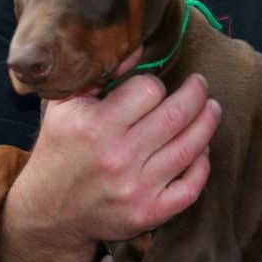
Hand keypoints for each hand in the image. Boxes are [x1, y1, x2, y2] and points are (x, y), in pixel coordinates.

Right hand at [0, 65, 220, 261]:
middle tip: (201, 83)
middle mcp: (118, 156)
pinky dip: (203, 165)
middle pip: (175, 117)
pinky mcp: (148, 214)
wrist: (49, 208)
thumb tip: (137, 46)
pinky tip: (202, 149)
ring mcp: (136, 188)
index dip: (155, 83)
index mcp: (95, 124)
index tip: (153, 85)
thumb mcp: (65, 103)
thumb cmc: (58, 146)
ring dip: (207, 124)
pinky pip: (190, 188)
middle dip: (195, 95)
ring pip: (189, 150)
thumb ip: (100, 74)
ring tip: (212, 108)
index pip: (147, 91)